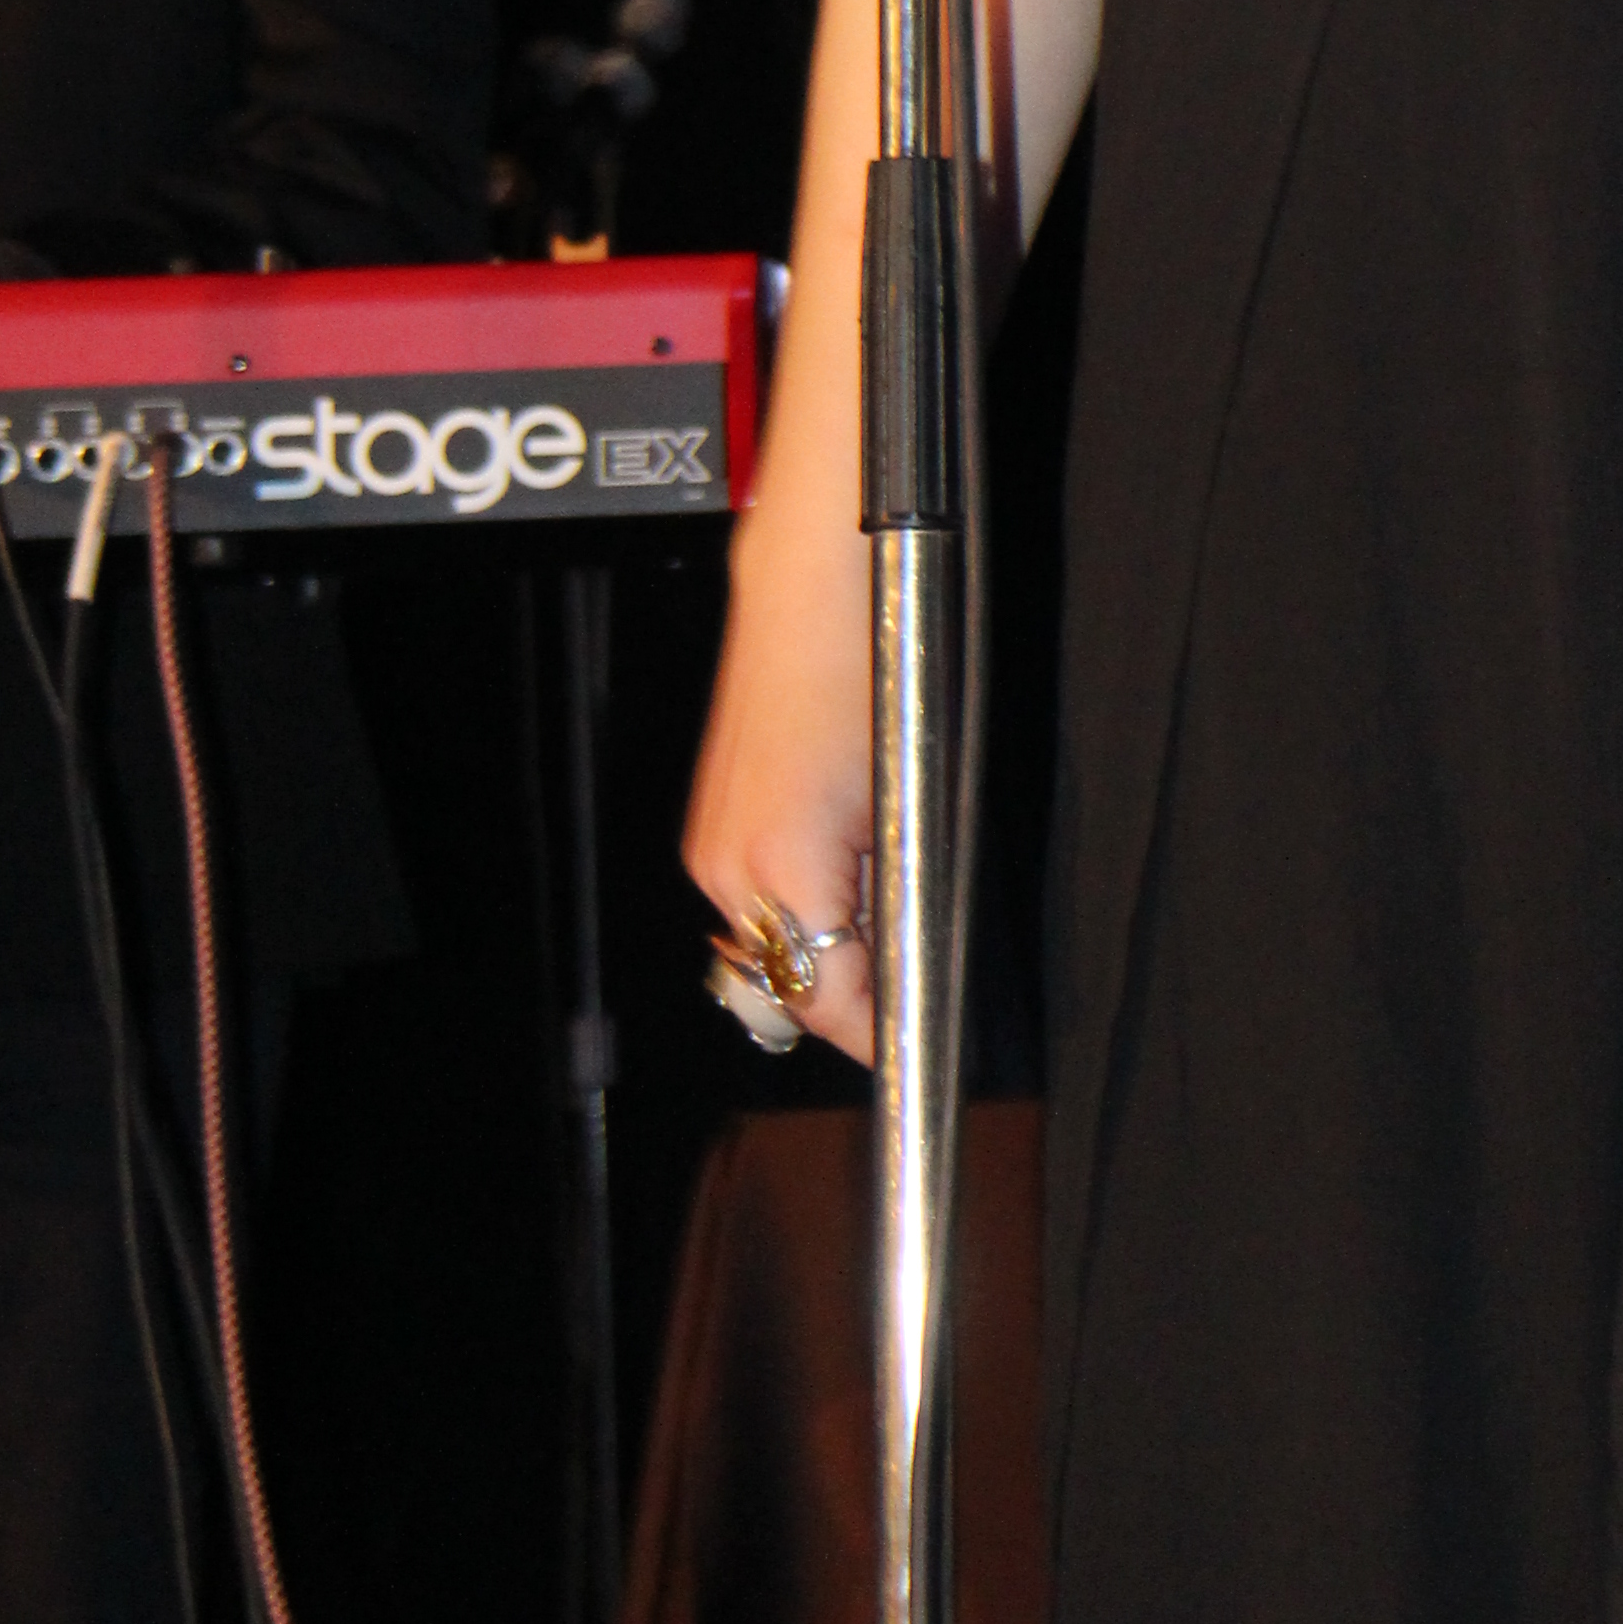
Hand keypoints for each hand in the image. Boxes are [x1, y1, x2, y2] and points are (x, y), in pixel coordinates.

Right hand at [684, 496, 879, 1060]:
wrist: (812, 579)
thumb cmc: (870, 665)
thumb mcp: (904, 797)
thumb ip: (897, 896)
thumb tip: (906, 963)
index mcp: (781, 869)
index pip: (829, 1003)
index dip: (879, 1031)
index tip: (913, 1044)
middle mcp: (727, 870)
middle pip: (797, 985)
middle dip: (857, 988)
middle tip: (913, 965)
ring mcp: (711, 846)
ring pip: (774, 946)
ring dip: (827, 943)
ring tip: (882, 887)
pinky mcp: (708, 823)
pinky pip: (755, 899)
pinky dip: (799, 902)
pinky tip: (843, 855)